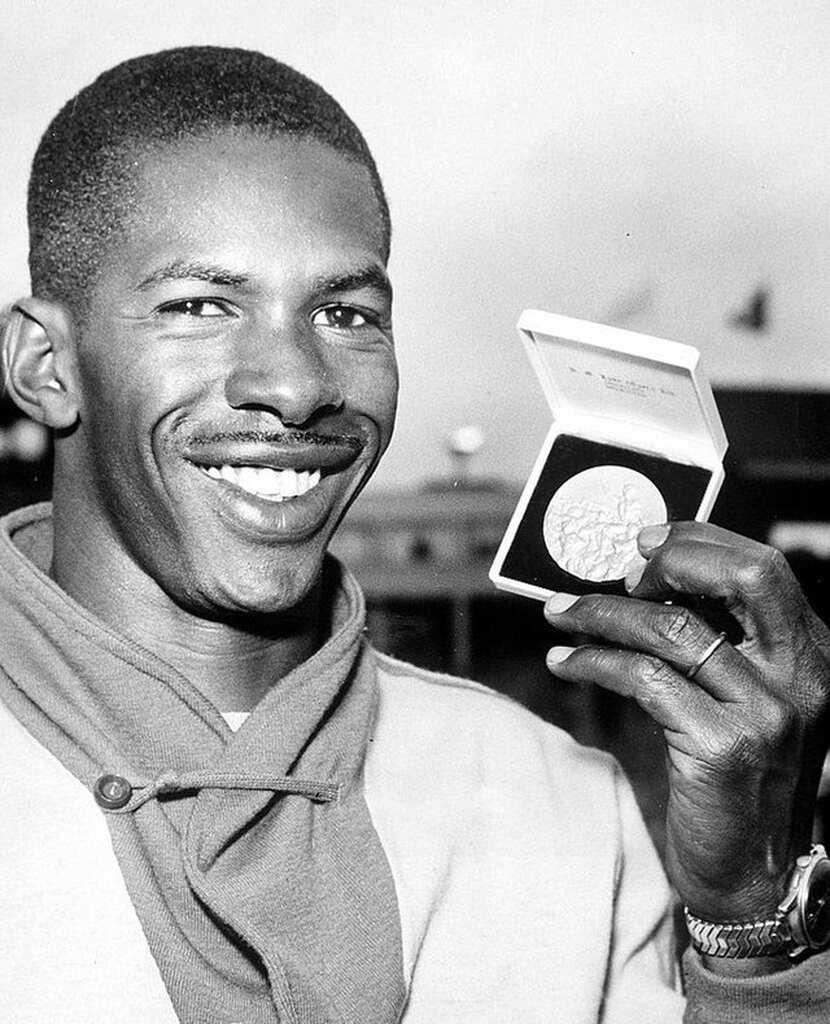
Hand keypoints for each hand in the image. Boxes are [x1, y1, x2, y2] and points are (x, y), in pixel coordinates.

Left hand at [544, 521, 829, 923]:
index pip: (762, 567)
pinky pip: (643, 678)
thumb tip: (646, 581)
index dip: (698, 543)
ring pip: (671, 627)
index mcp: (812, 653)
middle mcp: (801, 675)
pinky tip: (566, 662)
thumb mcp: (750, 700)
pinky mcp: (722, 747)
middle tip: (614, 572)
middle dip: (669, 559)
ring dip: (601, 613)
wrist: (754, 877)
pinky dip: (593, 661)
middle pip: (742, 576)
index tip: (643, 545)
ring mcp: (765, 712)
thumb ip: (723, 643)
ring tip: (559, 615)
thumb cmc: (740, 778)